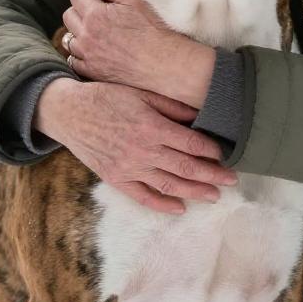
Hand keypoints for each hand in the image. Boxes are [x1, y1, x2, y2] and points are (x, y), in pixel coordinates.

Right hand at [34, 77, 237, 213]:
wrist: (69, 113)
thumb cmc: (106, 97)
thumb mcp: (140, 93)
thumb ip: (170, 106)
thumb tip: (200, 115)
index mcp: (151, 126)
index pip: (191, 143)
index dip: (212, 151)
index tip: (227, 153)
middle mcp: (143, 151)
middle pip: (186, 167)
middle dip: (213, 175)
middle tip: (233, 180)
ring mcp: (129, 168)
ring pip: (169, 186)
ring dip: (195, 192)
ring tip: (215, 195)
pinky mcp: (116, 179)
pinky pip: (143, 197)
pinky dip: (163, 205)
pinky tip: (180, 208)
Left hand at [62, 0, 215, 107]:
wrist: (160, 62)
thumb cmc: (150, 29)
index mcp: (94, 15)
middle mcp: (85, 36)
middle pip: (68, 15)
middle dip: (80, 9)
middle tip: (99, 11)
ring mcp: (86, 55)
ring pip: (69, 38)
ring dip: (79, 31)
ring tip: (98, 31)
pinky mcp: (91, 71)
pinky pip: (73, 60)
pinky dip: (79, 53)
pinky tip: (95, 49)